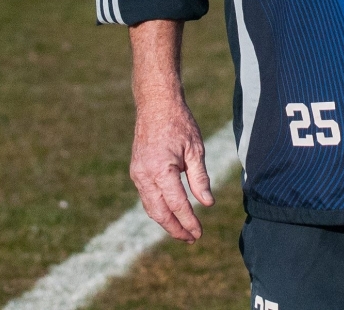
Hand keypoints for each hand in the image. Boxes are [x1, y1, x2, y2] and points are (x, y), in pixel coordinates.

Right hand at [129, 95, 213, 241]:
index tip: (199, 233)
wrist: (156, 105)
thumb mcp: (196, 149)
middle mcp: (145, 175)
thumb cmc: (179, 124)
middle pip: (159, 212)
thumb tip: (207, 204)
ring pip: (150, 207)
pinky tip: (171, 212)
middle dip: (175, 228)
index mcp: (161, 170)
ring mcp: (137, 174)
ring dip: (166, 221)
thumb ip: (200, 178)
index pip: (177, 205)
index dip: (189, 221)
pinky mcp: (136, 171)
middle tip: (191, 238)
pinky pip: (147, 197)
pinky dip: (158, 208)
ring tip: (183, 231)